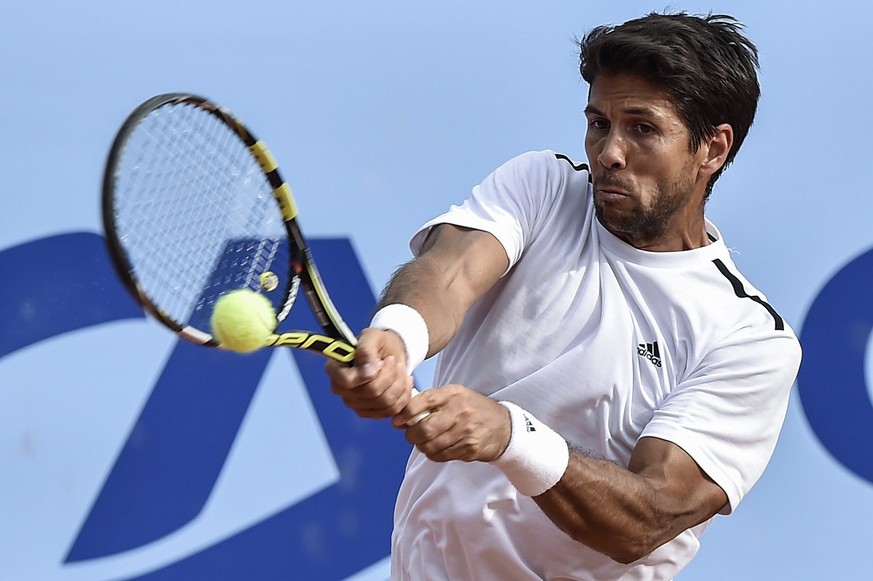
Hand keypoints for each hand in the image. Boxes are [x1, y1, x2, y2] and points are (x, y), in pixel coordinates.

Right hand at [325, 327, 414, 418]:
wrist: (390, 354)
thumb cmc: (378, 343)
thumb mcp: (372, 336)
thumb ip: (366, 349)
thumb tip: (368, 371)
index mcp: (335, 369)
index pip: (348, 381)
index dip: (368, 375)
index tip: (381, 362)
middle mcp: (342, 389)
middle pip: (371, 392)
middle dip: (389, 374)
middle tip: (393, 360)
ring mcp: (356, 404)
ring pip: (384, 402)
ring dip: (399, 383)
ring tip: (399, 368)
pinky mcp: (371, 412)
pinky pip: (392, 410)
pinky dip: (403, 394)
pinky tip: (403, 381)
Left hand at [392, 385, 510, 462]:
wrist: (503, 426)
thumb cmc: (472, 409)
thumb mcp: (455, 395)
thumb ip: (431, 401)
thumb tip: (401, 415)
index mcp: (453, 394)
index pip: (422, 402)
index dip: (404, 414)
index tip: (397, 421)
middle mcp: (459, 411)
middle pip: (424, 429)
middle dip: (411, 435)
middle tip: (411, 435)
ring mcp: (465, 431)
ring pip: (430, 446)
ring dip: (422, 446)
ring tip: (425, 442)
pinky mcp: (469, 448)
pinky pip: (441, 456)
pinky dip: (434, 454)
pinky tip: (438, 448)